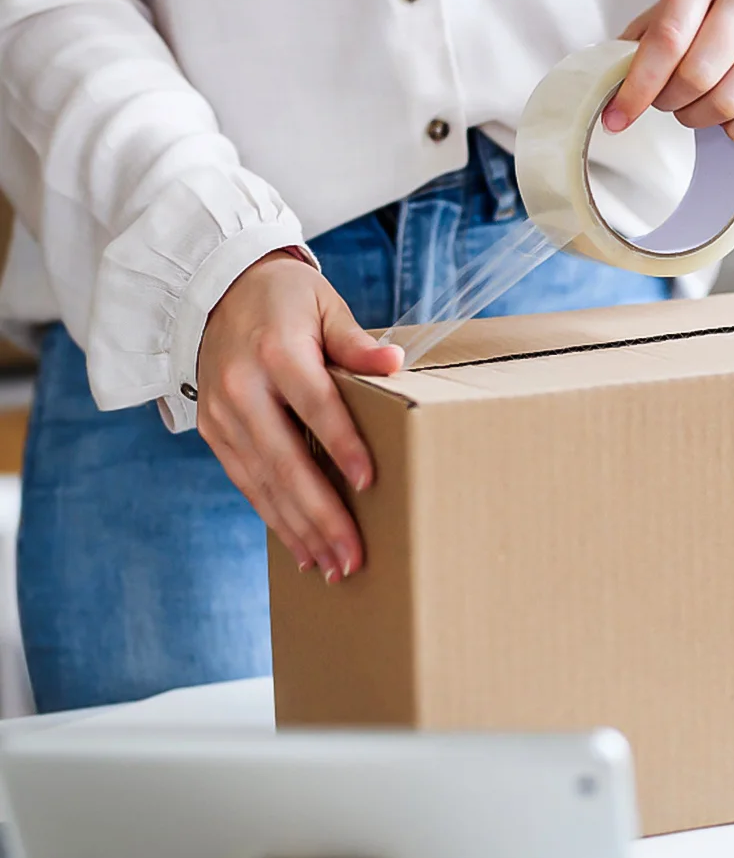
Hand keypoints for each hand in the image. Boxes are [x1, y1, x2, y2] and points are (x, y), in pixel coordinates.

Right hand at [196, 251, 403, 581]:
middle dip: (320, 513)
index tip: (369, 482)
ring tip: (333, 567)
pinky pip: (247, 483)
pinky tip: (301, 549)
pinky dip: (275, 518)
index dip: (342, 443)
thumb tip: (395, 361)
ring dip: (299, 530)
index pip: (315, 404)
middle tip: (352, 556)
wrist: (214, 291)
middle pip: (285, 459)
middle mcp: (242, 388)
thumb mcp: (325, 305)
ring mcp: (222, 415)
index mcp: (276, 351)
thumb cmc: (285, 300)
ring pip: (263, 482)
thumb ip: (357, 341)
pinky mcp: (214, 433)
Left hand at [604, 0, 733, 141]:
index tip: (616, 119)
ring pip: (731, 99)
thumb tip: (612, 82)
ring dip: (701, 118)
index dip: (637, 87)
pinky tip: (728, 121)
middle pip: (697, 75)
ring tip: (695, 109)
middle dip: (671, 102)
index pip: (666, 39)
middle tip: (666, 101)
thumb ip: (646, 33)